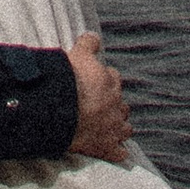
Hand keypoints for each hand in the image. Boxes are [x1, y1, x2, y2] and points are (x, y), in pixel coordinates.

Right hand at [66, 32, 130, 159]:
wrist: (63, 111)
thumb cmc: (70, 82)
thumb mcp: (78, 54)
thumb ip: (88, 44)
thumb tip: (95, 36)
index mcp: (111, 83)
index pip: (113, 78)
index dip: (103, 80)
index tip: (94, 83)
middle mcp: (117, 105)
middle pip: (122, 104)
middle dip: (114, 105)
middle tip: (99, 106)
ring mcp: (114, 129)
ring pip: (125, 128)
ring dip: (119, 127)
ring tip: (109, 128)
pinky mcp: (108, 148)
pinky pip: (120, 152)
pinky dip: (117, 151)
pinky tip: (113, 150)